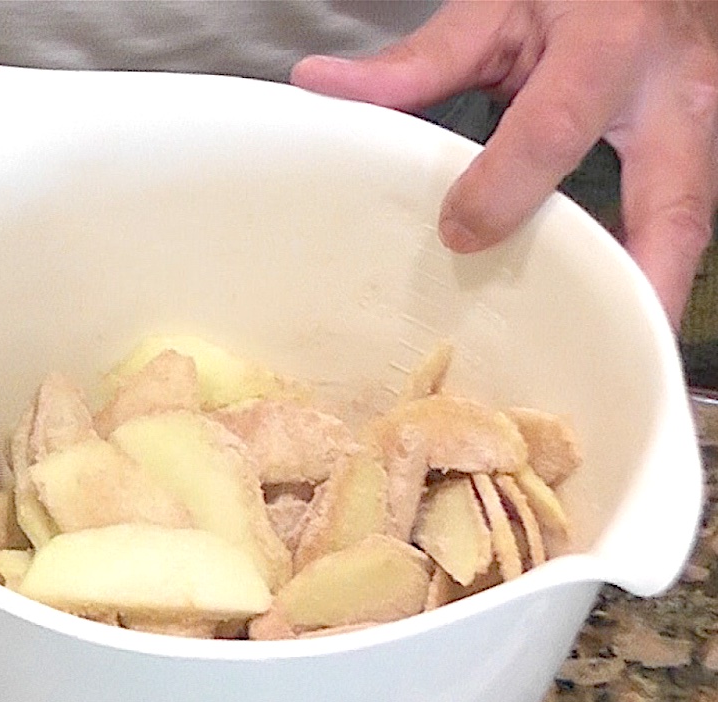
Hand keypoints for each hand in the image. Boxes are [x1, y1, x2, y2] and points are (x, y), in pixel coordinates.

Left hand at [291, 0, 717, 328]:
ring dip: (646, 300)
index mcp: (606, 44)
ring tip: (603, 365)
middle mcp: (673, 95)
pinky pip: (675, 227)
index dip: (505, 188)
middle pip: (673, 211)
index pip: (553, 131)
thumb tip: (321, 85)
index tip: (458, 234)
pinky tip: (604, 319)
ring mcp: (696, 131)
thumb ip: (420, 59)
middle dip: (636, 289)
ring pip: (686, 230)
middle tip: (595, 357)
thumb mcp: (498, 8)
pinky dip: (641, 278)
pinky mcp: (696, 157)